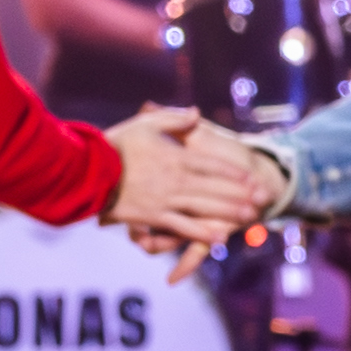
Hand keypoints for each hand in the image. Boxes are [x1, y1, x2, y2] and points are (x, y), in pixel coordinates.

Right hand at [104, 105, 267, 283]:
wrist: (87, 171)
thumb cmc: (114, 144)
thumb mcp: (145, 124)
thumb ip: (173, 117)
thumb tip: (196, 112)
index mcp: (174, 156)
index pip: (212, 165)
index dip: (234, 172)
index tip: (252, 176)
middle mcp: (175, 179)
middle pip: (215, 187)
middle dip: (241, 194)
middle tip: (264, 199)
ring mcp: (165, 200)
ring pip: (204, 207)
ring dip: (229, 212)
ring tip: (251, 217)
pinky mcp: (153, 217)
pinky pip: (182, 227)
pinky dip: (202, 233)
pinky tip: (219, 238)